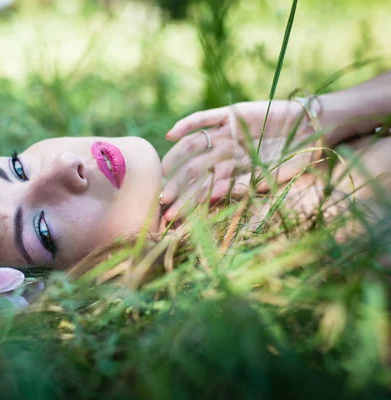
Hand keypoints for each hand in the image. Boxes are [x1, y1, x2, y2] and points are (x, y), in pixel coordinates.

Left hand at [161, 100, 319, 220]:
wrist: (314, 128)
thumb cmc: (298, 158)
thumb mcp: (274, 178)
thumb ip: (247, 187)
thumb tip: (214, 197)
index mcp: (233, 171)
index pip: (203, 189)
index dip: (188, 204)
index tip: (172, 218)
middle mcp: (224, 152)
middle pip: (193, 171)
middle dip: (178, 188)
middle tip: (163, 203)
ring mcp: (225, 133)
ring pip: (192, 147)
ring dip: (175, 160)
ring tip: (162, 174)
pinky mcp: (230, 114)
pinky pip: (203, 118)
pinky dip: (186, 124)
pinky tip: (170, 135)